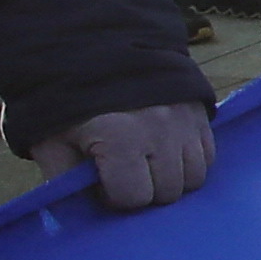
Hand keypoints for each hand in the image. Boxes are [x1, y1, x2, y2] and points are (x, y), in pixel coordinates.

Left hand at [56, 102, 213, 212]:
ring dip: (170, 178)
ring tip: (148, 163)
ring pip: (193, 178)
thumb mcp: (52, 140)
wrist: (99, 48)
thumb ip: (64, 180)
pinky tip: (166, 152)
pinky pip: (207, 156)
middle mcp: (160, 131)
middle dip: (144, 190)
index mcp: (120, 139)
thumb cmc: (70, 100)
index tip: (100, 180)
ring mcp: (185, 121)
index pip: (133, 197)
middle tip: (124, 172)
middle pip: (167, 192)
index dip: (113, 196)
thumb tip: (81, 211)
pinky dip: (189, 161)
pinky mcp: (200, 112)